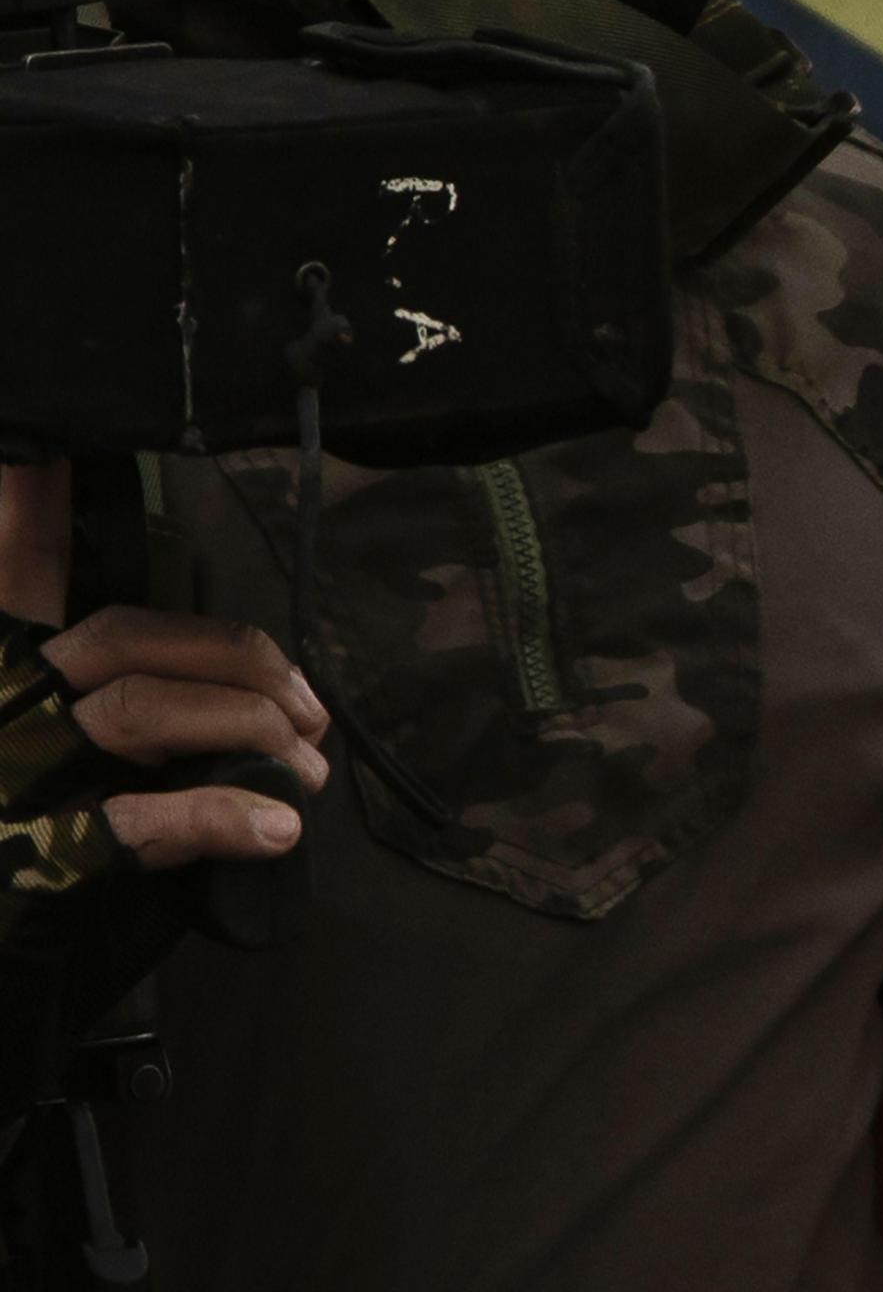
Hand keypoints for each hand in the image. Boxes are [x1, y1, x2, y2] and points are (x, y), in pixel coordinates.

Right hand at [1, 461, 330, 869]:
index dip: (23, 501)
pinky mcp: (29, 863)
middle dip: (240, 664)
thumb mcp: (76, 767)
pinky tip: (275, 828)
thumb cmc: (42, 872)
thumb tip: (263, 707)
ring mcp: (7, 782)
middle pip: (122, 638)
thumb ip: (142, 711)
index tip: (40, 443)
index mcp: (4, 677)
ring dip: (250, 733)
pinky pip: (137, 821)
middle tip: (310, 714)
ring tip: (309, 775)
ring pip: (138, 710)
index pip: (13, 564)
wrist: (4, 981)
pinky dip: (221, 816)